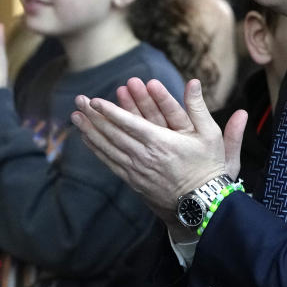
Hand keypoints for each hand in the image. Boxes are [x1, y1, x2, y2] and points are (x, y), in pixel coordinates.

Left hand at [71, 78, 247, 225]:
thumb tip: (195, 81)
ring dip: (90, 131)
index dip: (111, 111)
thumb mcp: (210, 134)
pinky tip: (87, 139)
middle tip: (78, 100)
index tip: (95, 100)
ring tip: (75, 117)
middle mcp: (145, 156)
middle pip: (113, 134)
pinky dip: (97, 150)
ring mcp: (137, 170)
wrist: (204, 204)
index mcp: (162, 142)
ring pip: (108, 148)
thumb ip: (199, 107)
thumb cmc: (209, 167)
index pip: (130, 124)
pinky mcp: (134, 181)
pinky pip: (111, 162)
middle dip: (94, 116)